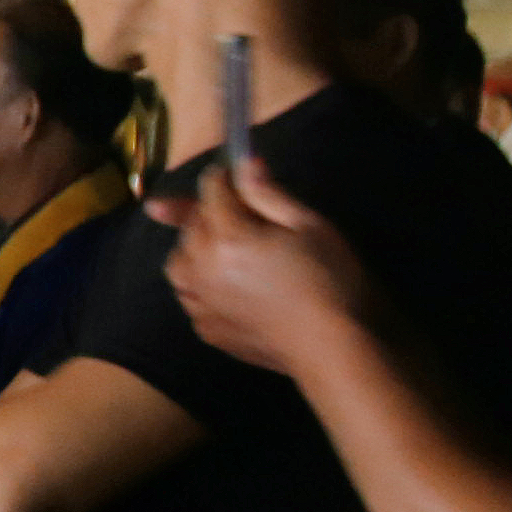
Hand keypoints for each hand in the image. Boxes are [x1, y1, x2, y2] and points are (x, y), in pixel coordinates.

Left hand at [155, 157, 374, 374]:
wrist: (333, 347)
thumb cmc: (330, 280)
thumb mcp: (309, 225)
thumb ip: (268, 194)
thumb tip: (244, 163)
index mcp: (227, 237)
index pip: (210, 193)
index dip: (222, 178)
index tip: (232, 172)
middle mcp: (201, 268)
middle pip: (190, 226)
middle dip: (207, 211)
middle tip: (233, 210)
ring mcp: (199, 303)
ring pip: (178, 262)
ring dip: (193, 248)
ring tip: (220, 247)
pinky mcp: (205, 329)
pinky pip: (189, 295)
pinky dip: (199, 283)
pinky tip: (224, 285)